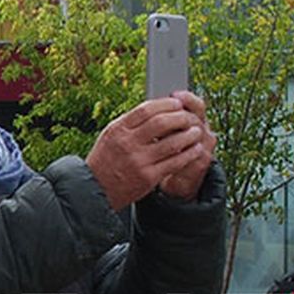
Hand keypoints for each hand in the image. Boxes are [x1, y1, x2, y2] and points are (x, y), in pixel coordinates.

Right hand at [85, 95, 211, 209]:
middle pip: (161, 123)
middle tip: (190, 117)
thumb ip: (130, 123)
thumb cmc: (105, 160)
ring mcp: (139, 161)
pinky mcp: (148, 178)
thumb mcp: (110, 136)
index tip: (178, 104)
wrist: (96, 190)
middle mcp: (128, 144)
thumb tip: (157, 108)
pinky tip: (195, 149)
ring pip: (172, 143)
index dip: (166, 104)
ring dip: (189, 135)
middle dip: (180, 117)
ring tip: (197, 131)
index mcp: (118, 130)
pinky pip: (174, 162)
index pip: (146, 109)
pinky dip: (188, 154)